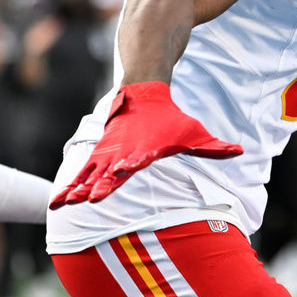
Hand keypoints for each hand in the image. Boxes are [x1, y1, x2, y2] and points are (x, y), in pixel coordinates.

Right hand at [49, 82, 242, 208]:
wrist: (142, 91)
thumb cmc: (170, 118)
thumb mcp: (193, 132)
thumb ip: (213, 147)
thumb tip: (240, 152)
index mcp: (143, 148)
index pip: (135, 159)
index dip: (128, 166)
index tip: (121, 173)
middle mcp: (121, 151)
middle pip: (107, 170)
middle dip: (96, 186)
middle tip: (85, 200)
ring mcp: (106, 153)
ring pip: (88, 173)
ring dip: (75, 189)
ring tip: (59, 206)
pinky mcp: (98, 153)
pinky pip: (80, 172)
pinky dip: (68, 185)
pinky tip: (56, 203)